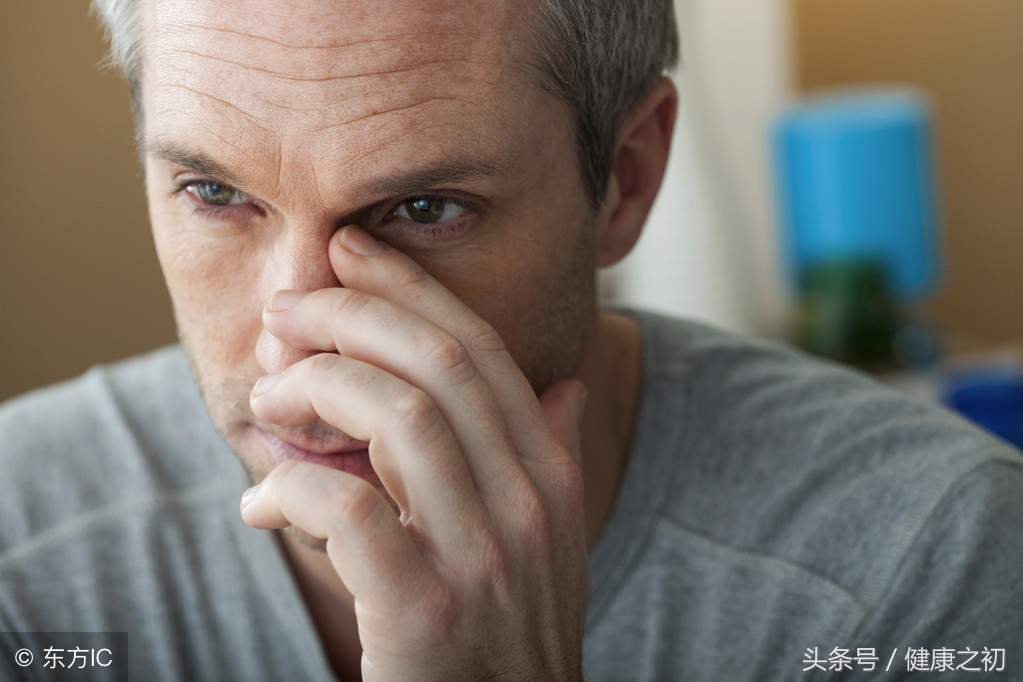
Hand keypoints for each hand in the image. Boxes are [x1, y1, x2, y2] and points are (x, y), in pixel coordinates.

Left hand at [240, 225, 589, 680]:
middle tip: (287, 310)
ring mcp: (482, 557)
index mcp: (551, 476)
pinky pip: (349, 512)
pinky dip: (295, 489)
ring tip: (268, 399)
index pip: (481, 351)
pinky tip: (267, 501)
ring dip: (316, 390)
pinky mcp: (426, 613)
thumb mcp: (554, 544)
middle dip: (352, 315)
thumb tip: (563, 388)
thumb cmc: (510, 634)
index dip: (412, 289)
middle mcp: (527, 504)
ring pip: (397, 418)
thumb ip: (555, 459)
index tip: (351, 251)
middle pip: (439, 363)